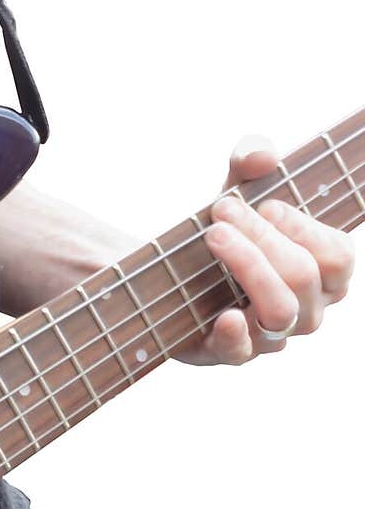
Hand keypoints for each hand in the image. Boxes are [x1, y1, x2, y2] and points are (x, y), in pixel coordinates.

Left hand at [178, 135, 355, 363]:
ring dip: (249, 267)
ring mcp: (271, 336)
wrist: (172, 274)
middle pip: (303, 275)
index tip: (266, 205)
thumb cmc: (225, 232)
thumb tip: (262, 156)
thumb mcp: (237, 189)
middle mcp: (305, 310)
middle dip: (262, 236)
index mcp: (323, 274)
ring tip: (215, 237)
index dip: (303, 228)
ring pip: (280, 310)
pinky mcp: (230, 352)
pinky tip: (225, 315)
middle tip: (222, 210)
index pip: (337, 257)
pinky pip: (242, 352)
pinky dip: (235, 334)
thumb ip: (250, 161)